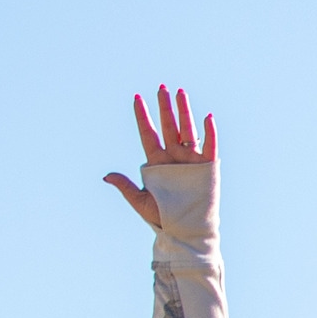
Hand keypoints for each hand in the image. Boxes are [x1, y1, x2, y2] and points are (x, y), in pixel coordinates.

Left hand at [103, 83, 215, 232]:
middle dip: (164, 106)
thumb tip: (106, 176)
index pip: (148, 133)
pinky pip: (210, 145)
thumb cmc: (163, 218)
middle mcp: (173, 156)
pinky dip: (209, 132)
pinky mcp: (207, 166)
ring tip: (180, 92)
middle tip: (161, 88)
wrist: (186, 229)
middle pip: (168, 125)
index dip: (142, 116)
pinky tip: (207, 117)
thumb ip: (125, 186)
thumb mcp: (140, 201)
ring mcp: (190, 159)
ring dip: (184, 111)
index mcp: (156, 162)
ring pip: (186, 129)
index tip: (137, 98)